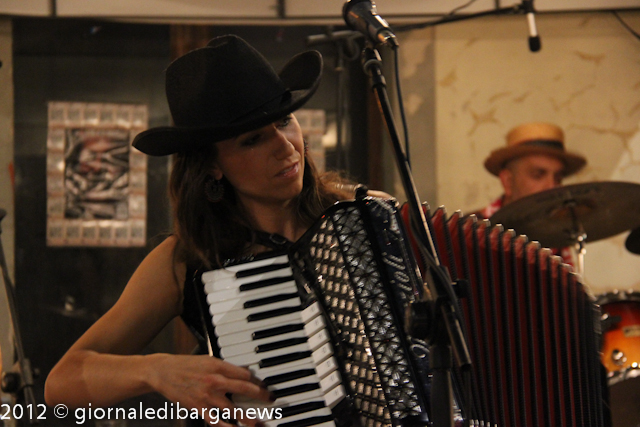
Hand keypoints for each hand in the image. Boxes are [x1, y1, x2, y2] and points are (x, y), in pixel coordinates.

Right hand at [149, 354, 272, 426]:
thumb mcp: (208, 359)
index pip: (244, 374)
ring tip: (257, 422)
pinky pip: (215, 421)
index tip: (264, 386)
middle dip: (259, 396)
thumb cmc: (185, 365)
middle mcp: (215, 381)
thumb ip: (224, 367)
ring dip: (246, 417)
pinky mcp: (198, 408)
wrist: (163, 371)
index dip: (256, 381)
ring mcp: (206, 396)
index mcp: (218, 366)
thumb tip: (242, 374)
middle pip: (244, 389)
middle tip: (270, 400)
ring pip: (232, 409)